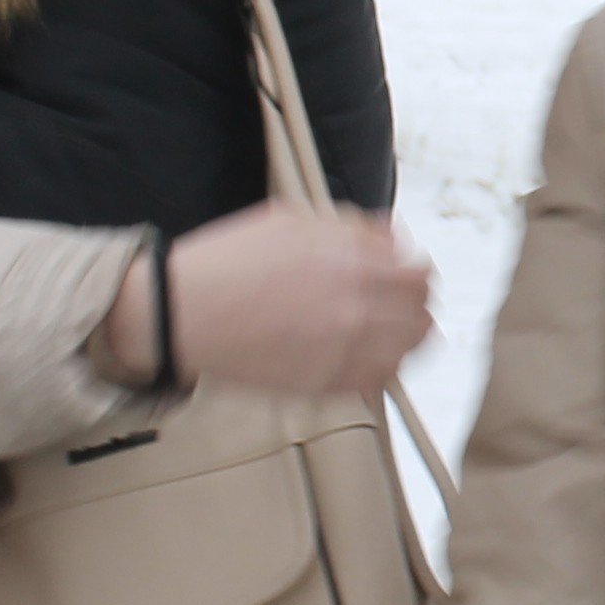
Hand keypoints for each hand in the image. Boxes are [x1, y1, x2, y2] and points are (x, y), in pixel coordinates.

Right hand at [102, 205, 431, 399]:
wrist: (182, 312)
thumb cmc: (228, 262)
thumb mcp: (292, 221)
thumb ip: (352, 228)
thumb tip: (394, 236)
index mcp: (351, 260)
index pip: (418, 274)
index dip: (414, 273)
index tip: (403, 275)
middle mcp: (356, 305)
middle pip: (422, 313)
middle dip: (415, 305)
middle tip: (397, 304)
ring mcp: (343, 349)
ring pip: (409, 350)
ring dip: (404, 337)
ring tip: (384, 329)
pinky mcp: (324, 384)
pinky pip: (379, 381)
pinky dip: (381, 367)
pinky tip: (364, 354)